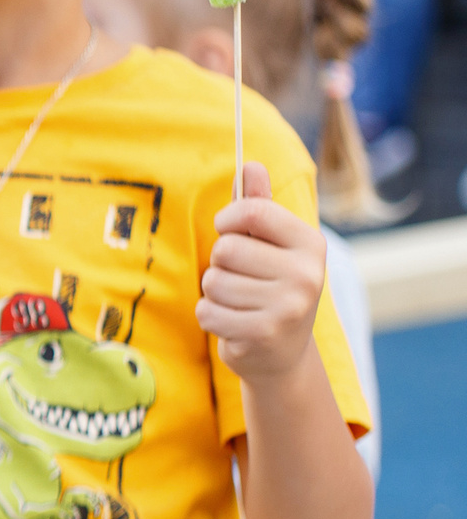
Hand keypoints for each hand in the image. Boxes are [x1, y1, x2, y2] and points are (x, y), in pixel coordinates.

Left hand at [196, 161, 326, 385]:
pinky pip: (207, 311)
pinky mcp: (264, 333)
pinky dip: (212, 317)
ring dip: (215, 293)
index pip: (251, 211)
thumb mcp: (269, 245)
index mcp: (311, 243)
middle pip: (225, 249)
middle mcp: (307, 274)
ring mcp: (288, 306)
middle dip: (221, 264)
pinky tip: (235, 323)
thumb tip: (250, 164)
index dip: (227, 220)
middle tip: (244, 280)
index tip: (230, 230)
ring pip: (213, 282)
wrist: (282, 354)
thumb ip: (257, 207)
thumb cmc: (270, 286)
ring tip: (241, 303)